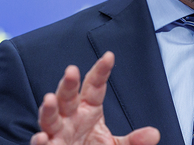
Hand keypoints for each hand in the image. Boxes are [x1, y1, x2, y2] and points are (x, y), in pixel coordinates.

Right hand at [30, 52, 159, 144]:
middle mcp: (70, 119)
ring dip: (48, 109)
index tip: (109, 56)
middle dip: (68, 84)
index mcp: (88, 110)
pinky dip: (39, 141)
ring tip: (49, 99)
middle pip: (67, 97)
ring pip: (50, 118)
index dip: (101, 71)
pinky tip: (41, 137)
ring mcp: (57, 134)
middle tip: (72, 71)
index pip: (95, 86)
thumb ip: (134, 141)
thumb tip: (154, 133)